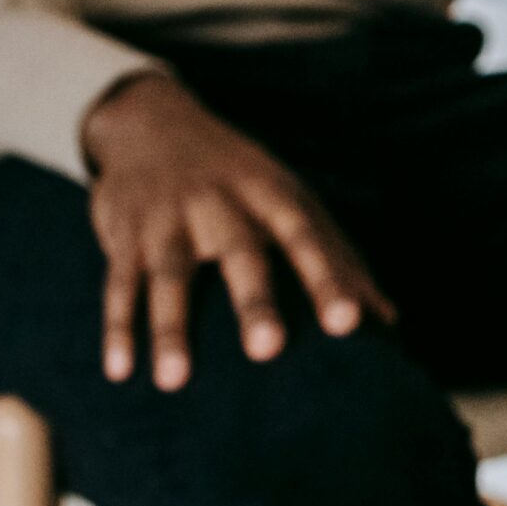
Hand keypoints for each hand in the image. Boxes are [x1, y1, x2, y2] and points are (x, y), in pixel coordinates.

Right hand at [79, 73, 395, 390]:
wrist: (154, 123)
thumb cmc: (243, 179)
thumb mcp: (293, 201)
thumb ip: (339, 258)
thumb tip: (389, 321)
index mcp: (273, 196)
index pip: (307, 237)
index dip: (329, 277)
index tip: (350, 322)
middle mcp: (221, 203)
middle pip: (240, 253)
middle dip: (254, 301)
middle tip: (268, 351)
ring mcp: (169, 218)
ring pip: (170, 273)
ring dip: (170, 327)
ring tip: (174, 382)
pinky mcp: (125, 234)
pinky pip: (118, 282)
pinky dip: (117, 327)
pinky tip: (120, 371)